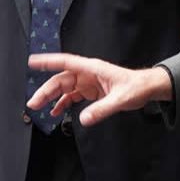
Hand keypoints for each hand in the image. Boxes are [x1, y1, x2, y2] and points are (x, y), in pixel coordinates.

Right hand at [27, 53, 173, 126]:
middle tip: (34, 103)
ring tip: (39, 108)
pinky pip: (72, 96)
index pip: (65, 62)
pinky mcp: (91, 91)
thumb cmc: (136, 86)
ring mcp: (88, 82)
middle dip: (46, 90)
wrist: (146, 88)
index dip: (48, 61)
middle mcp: (87, 74)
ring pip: (64, 88)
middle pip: (61, 79)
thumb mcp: (120, 99)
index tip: (32, 62)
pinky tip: (56, 112)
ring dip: (51, 97)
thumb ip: (102, 109)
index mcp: (92, 68)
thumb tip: (84, 119)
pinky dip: (63, 103)